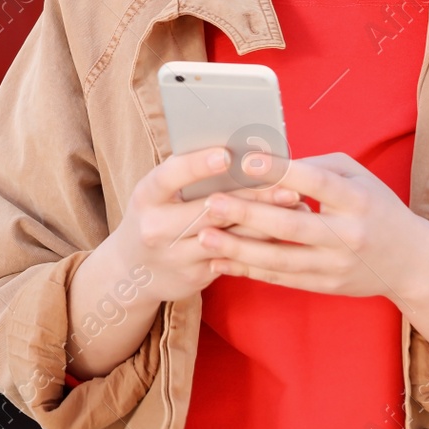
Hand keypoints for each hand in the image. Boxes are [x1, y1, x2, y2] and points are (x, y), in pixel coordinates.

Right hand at [109, 147, 309, 304]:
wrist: (132, 270)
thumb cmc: (155, 215)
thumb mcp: (157, 194)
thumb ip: (186, 176)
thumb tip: (237, 152)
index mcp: (146, 195)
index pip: (170, 175)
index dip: (198, 165)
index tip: (227, 154)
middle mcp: (156, 227)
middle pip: (209, 209)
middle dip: (252, 197)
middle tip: (287, 185)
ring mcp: (175, 255)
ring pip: (228, 237)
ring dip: (266, 221)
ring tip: (296, 205)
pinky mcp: (195, 276)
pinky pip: (234, 258)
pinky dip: (261, 243)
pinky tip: (285, 232)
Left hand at [196, 151, 428, 305]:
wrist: (411, 263)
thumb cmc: (377, 208)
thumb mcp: (359, 177)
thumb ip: (318, 167)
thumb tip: (271, 163)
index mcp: (357, 200)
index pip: (316, 182)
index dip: (281, 171)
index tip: (246, 161)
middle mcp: (347, 234)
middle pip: (291, 225)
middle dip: (247, 214)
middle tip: (211, 203)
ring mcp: (335, 264)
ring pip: (280, 258)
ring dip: (239, 248)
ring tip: (205, 236)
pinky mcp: (325, 285)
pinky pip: (281, 278)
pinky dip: (249, 270)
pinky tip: (221, 261)